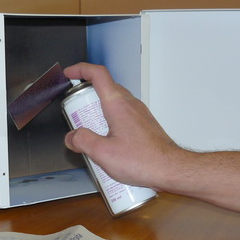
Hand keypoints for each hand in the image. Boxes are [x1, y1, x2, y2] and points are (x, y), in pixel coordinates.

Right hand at [63, 63, 182, 189]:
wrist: (170, 169)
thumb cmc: (144, 161)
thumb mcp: (103, 154)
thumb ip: (83, 141)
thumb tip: (72, 137)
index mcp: (117, 105)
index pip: (97, 74)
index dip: (80, 70)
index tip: (69, 75)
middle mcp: (130, 104)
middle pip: (104, 88)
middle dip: (86, 98)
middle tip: (76, 115)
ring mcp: (138, 113)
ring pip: (113, 103)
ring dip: (98, 112)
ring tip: (90, 134)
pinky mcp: (142, 124)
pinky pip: (122, 115)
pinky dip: (109, 122)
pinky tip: (107, 144)